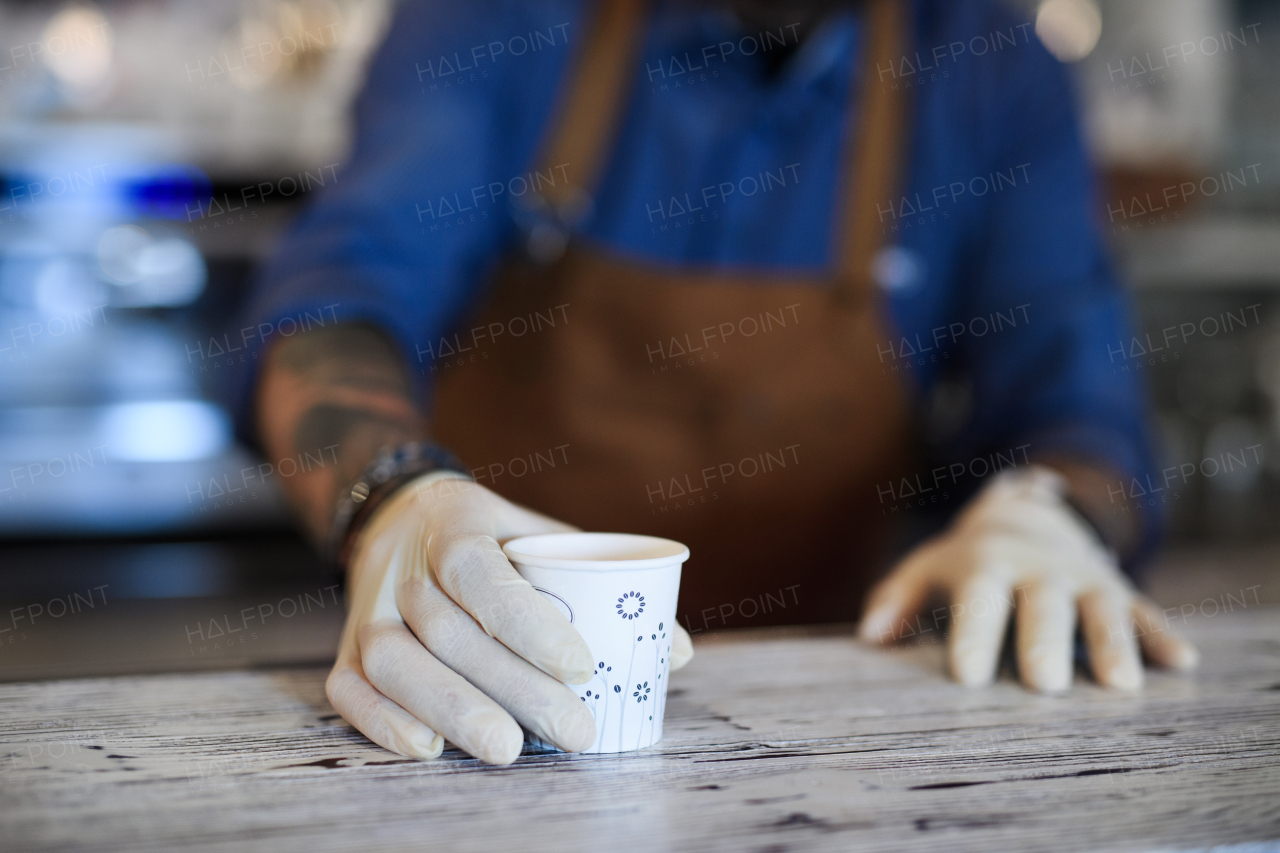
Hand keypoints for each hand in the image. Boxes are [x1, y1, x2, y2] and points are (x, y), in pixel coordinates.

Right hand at [325, 472, 694, 763]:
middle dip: (514, 687)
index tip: (582, 666)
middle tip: (576, 730)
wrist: (403, 520)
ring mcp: (368, 607)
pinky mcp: (348, 648)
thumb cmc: (496, 540)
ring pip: (396, 662)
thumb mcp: (546, 540)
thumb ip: (606, 586)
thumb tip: (680, 650)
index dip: (528, 621)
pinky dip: (382, 722)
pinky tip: (430, 748)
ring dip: (453, 709)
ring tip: (509, 749)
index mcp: (455, 523)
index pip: (481, 572)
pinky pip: (350, 688)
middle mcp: (403, 565)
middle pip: (449, 630)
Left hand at [858, 465, 1196, 691]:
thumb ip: (897, 598)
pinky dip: (1161, 636)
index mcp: (987, 565)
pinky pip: (1145, 612)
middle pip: (1043, 606)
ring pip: (1101, 610)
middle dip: (1044, 642)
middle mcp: (1039, 571)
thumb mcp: (929, 567)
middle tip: (1044, 684)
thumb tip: (870, 638)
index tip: (968, 676)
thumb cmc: (969, 560)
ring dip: (1112, 644)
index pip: (978, 601)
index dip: (973, 636)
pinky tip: (1181, 663)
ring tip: (1118, 685)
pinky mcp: (1120, 589)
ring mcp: (1084, 578)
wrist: (1032, 511)